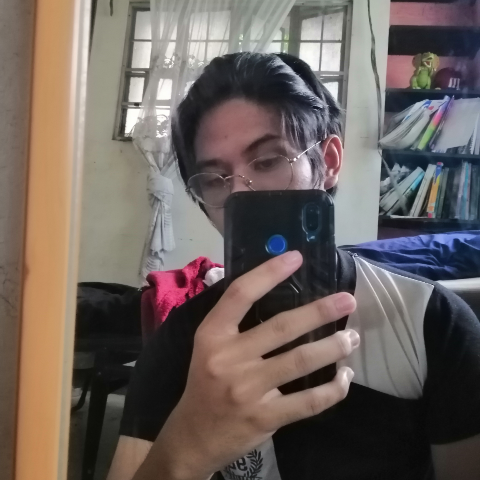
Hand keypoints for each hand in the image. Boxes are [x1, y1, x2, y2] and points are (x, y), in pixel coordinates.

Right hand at [149, 251, 357, 479]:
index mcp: (212, 335)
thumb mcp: (209, 346)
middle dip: (319, 311)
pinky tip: (344, 377)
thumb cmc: (206, 382)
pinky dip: (333, 389)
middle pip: (281, 327)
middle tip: (348, 300)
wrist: (193, 435)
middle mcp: (228, 359)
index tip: (296, 258)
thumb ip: (235, 323)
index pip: (240, 294)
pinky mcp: (263, 418)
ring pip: (300, 361)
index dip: (269, 273)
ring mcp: (246, 390)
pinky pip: (308, 402)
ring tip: (351, 337)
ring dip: (333, 347)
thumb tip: (278, 291)